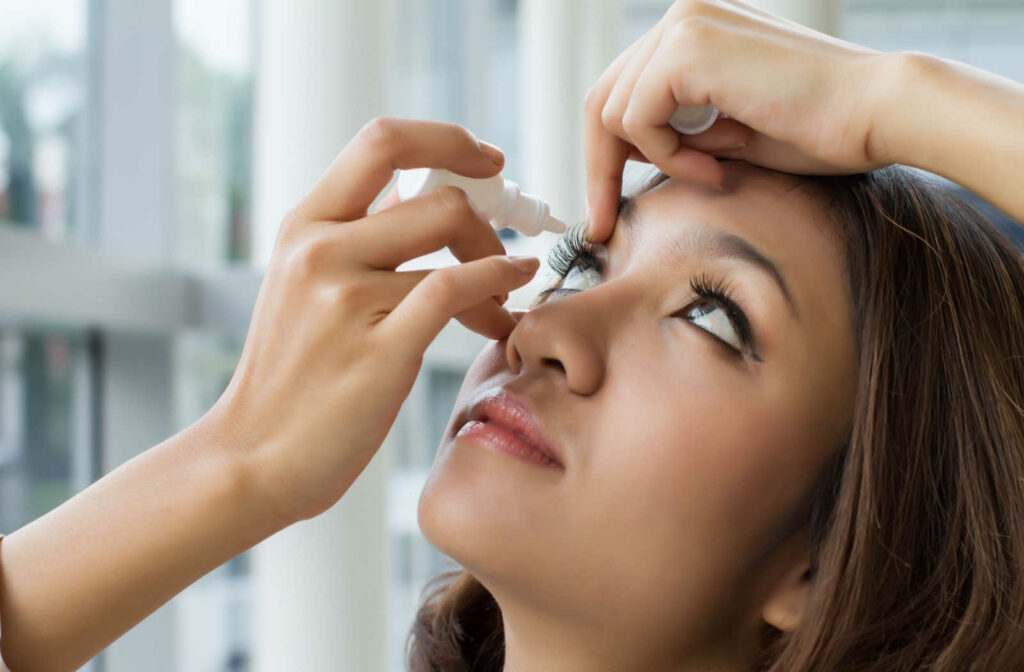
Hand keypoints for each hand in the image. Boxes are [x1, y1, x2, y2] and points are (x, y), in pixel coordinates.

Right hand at [206, 118, 540, 522]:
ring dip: (498, 266)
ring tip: (504, 300)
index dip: (447, 140)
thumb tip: (422, 194)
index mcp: (303, 226)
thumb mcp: (305, 287)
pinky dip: (499, 283)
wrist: (253, 457)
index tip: (486, 161)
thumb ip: (360, 238)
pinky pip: (457, 290)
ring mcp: (346, 298)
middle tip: (504, 245)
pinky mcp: (379, 349)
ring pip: (454, 243)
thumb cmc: (291, 378)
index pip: (383, 141)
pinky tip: (510, 297)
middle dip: (488, 216)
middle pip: (437, 194)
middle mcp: (320, 250)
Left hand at [585, 0, 894, 241]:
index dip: (605, 156)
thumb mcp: (725, 134)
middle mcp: (681, 17)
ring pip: (612, 112)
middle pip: (601, 100)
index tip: (603, 212)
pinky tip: (719, 164)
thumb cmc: (817, 129)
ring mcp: (682, 24)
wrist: (877, 112)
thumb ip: (674, 132)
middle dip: (599, 169)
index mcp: (692, 31)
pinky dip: (670, 156)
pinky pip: (638, 119)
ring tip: (717, 171)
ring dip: (658, 160)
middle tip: (603, 225)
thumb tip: (623, 153)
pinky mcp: (687, 46)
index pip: (620, 93)